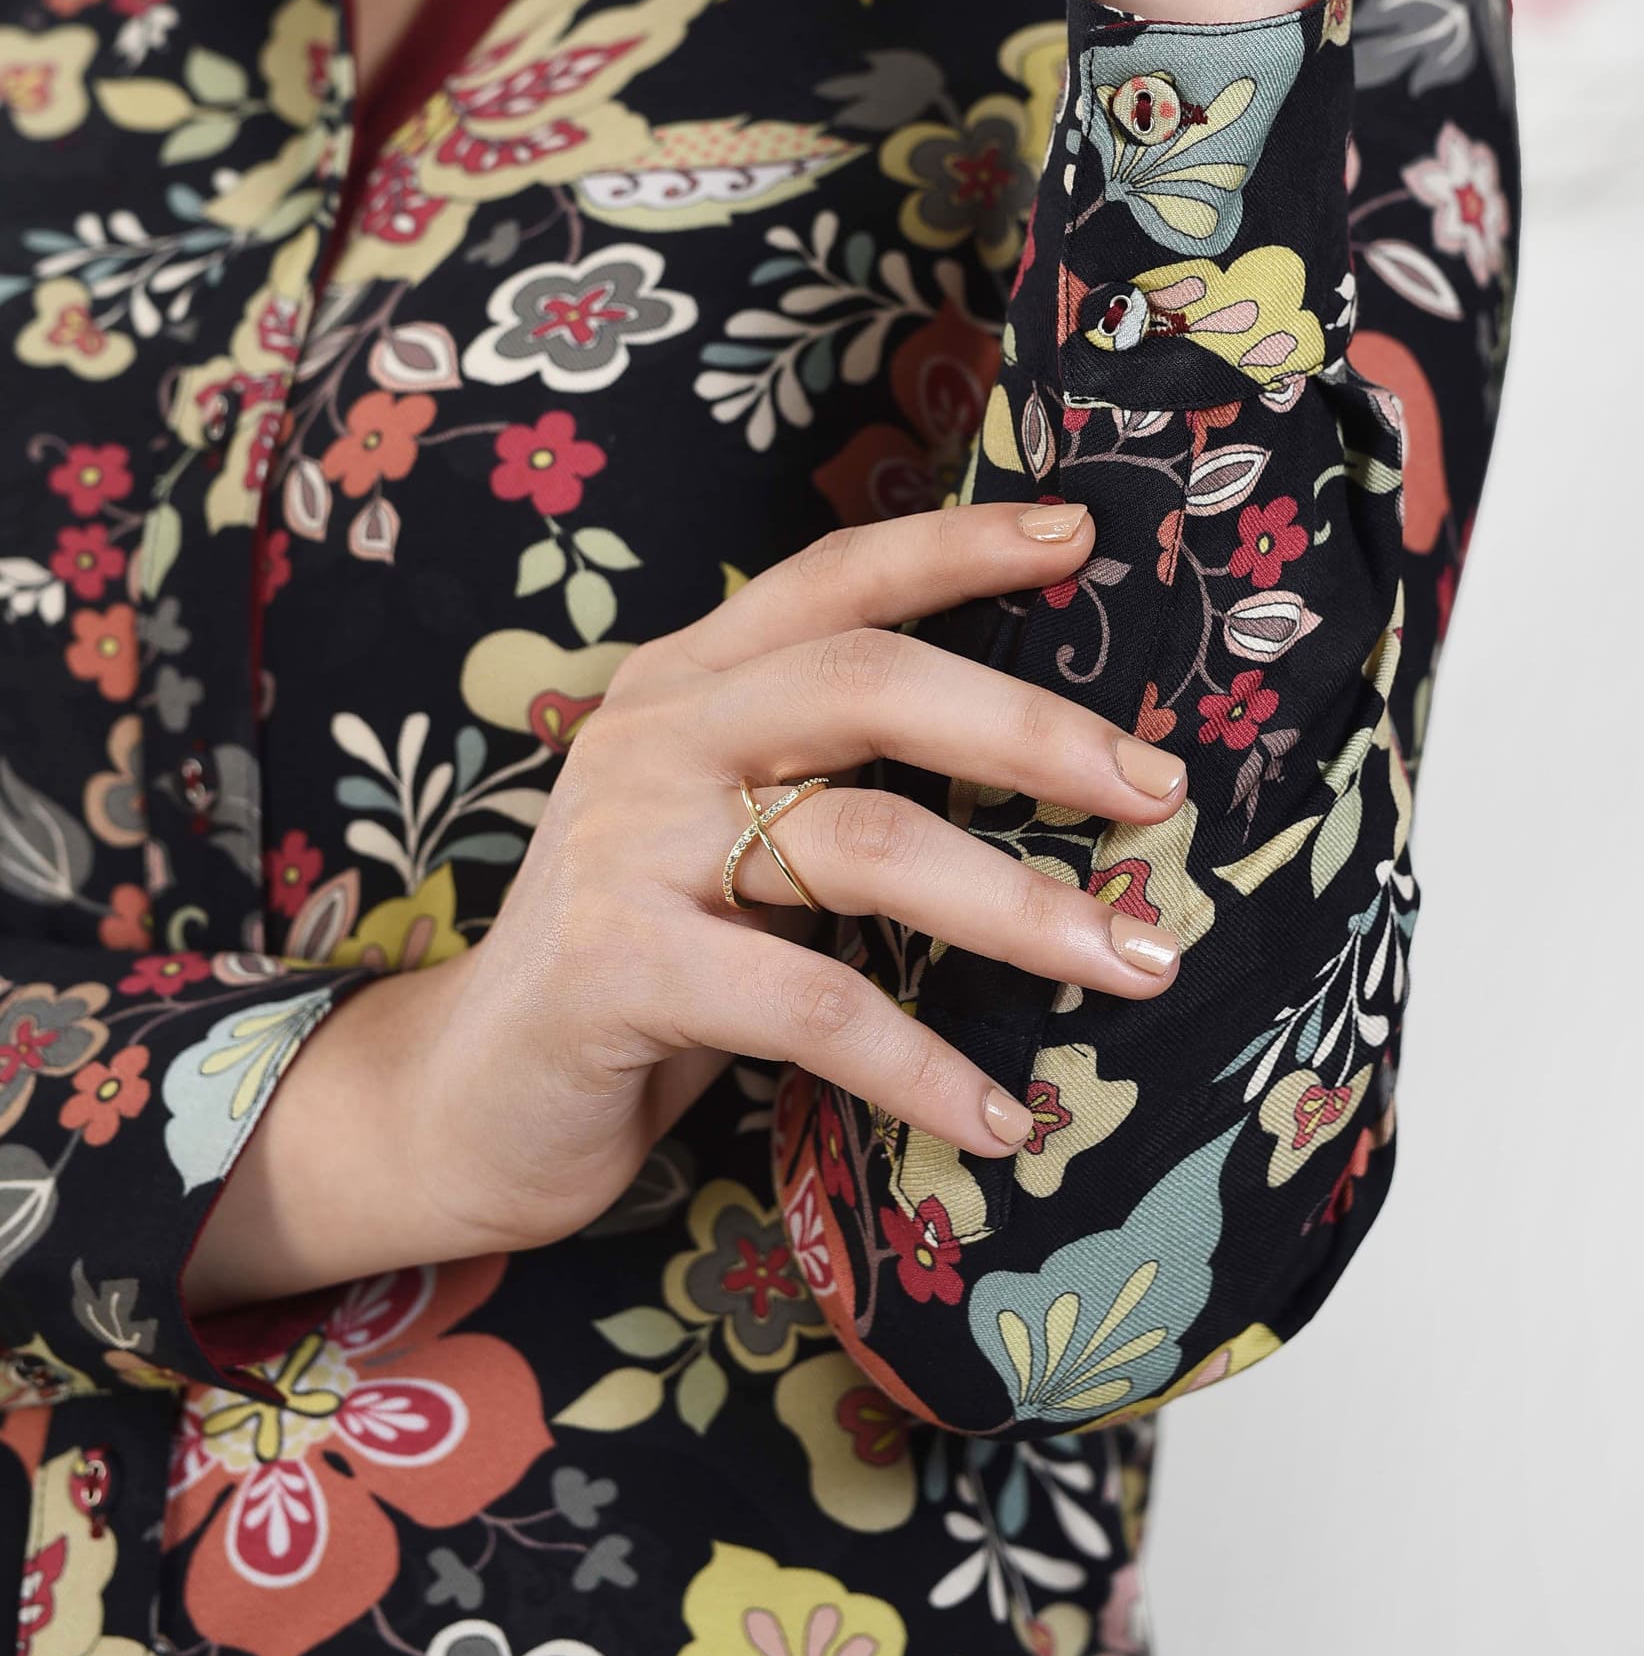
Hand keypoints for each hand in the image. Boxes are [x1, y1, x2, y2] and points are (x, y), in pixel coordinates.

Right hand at [184, 505, 1187, 1310]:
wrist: (471, 1105)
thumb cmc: (645, 963)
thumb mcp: (731, 839)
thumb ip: (836, 780)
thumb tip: (1056, 768)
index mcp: (689, 682)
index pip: (835, 580)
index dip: (957, 546)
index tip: (1081, 536)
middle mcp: (656, 736)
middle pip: (869, 684)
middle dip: (1034, 732)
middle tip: (1159, 792)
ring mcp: (627, 845)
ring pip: (867, 843)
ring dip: (1023, 911)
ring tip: (1135, 965)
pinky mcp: (618, 968)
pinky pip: (813, 1004)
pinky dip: (925, 1066)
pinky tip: (1002, 1119)